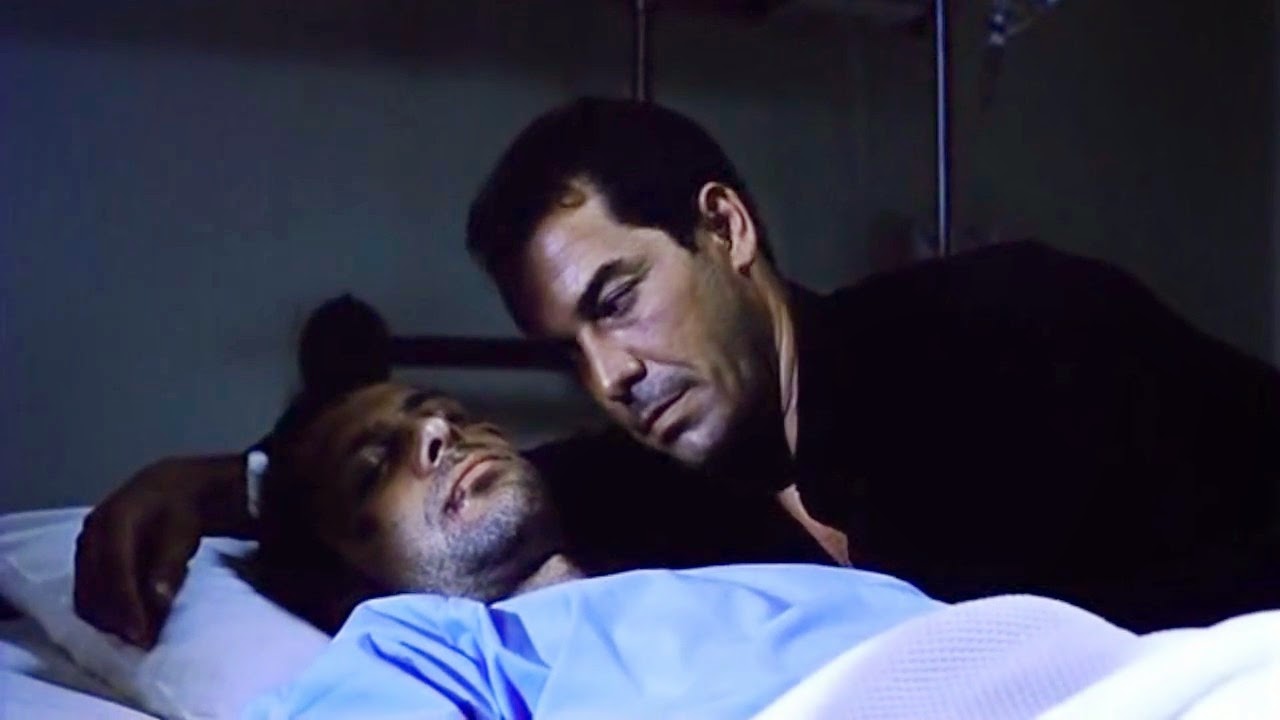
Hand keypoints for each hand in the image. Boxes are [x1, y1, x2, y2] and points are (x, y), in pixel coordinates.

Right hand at [73, 454, 247, 647]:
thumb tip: (158, 600)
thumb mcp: (182, 533)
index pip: (116, 569)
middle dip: (116, 618)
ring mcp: (83, 545)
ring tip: (139, 633)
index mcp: (115, 519)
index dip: (126, 604)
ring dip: (108, 617)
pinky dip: (104, 608)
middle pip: (94, 586)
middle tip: (142, 642)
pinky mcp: (84, 557)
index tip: (140, 634)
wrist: (168, 488)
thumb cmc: (178, 510)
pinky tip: (129, 617)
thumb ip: (169, 565)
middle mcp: (91, 532)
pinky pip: (87, 590)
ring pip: (86, 592)